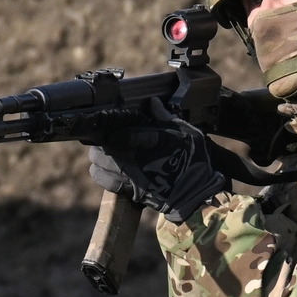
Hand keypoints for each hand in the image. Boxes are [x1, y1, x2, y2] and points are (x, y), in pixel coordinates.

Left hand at [96, 104, 229, 223]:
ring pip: (101, 165)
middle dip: (101, 143)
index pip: (128, 135)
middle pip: (106, 149)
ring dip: (98, 158)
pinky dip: (102, 174)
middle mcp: (140, 160)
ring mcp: (134, 177)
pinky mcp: (132, 191)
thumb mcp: (186, 133)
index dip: (114, 132)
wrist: (197, 193)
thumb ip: (166, 117)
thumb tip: (153, 103)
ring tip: (101, 154)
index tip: (109, 130)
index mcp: (155, 141)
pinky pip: (107, 182)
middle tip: (103, 139)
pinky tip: (104, 169)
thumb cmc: (193, 159)